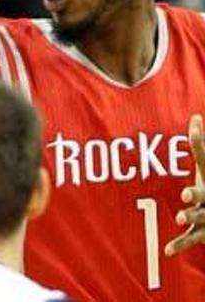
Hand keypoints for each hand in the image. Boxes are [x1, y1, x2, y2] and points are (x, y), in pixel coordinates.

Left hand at [166, 114, 204, 255]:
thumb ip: (199, 143)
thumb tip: (195, 116)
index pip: (203, 161)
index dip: (199, 148)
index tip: (192, 148)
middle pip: (204, 194)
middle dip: (197, 194)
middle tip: (187, 194)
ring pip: (200, 217)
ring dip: (191, 216)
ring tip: (181, 216)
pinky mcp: (202, 232)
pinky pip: (191, 238)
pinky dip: (179, 244)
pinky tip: (167, 251)